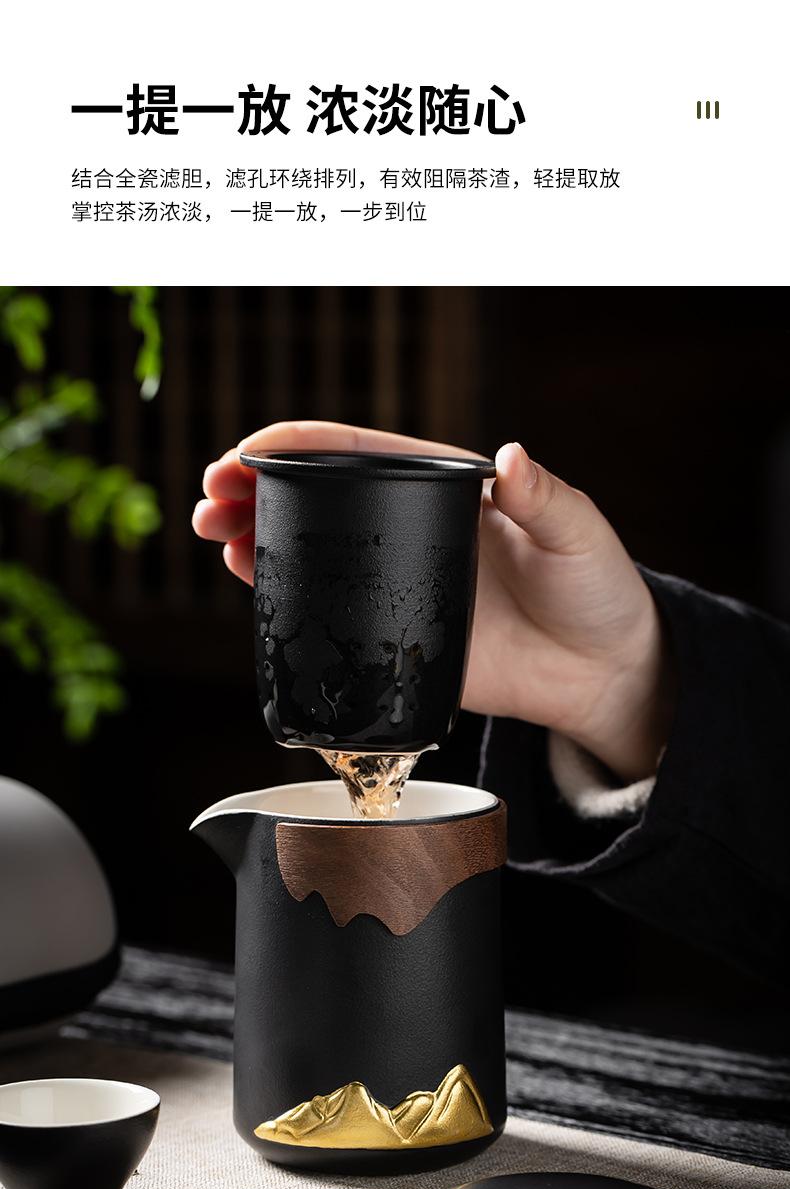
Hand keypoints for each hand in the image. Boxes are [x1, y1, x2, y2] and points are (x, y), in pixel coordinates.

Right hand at [193, 422, 673, 780]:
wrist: (601, 671)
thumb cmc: (595, 587)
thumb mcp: (578, 532)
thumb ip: (545, 498)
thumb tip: (512, 458)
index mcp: (444, 487)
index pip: (360, 453)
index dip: (299, 446)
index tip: (250, 450)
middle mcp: (410, 528)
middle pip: (318, 497)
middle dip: (257, 488)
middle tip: (213, 496)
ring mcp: (397, 582)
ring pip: (312, 549)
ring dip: (257, 536)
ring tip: (214, 532)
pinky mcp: (396, 636)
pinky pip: (330, 611)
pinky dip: (284, 593)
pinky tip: (249, 579)